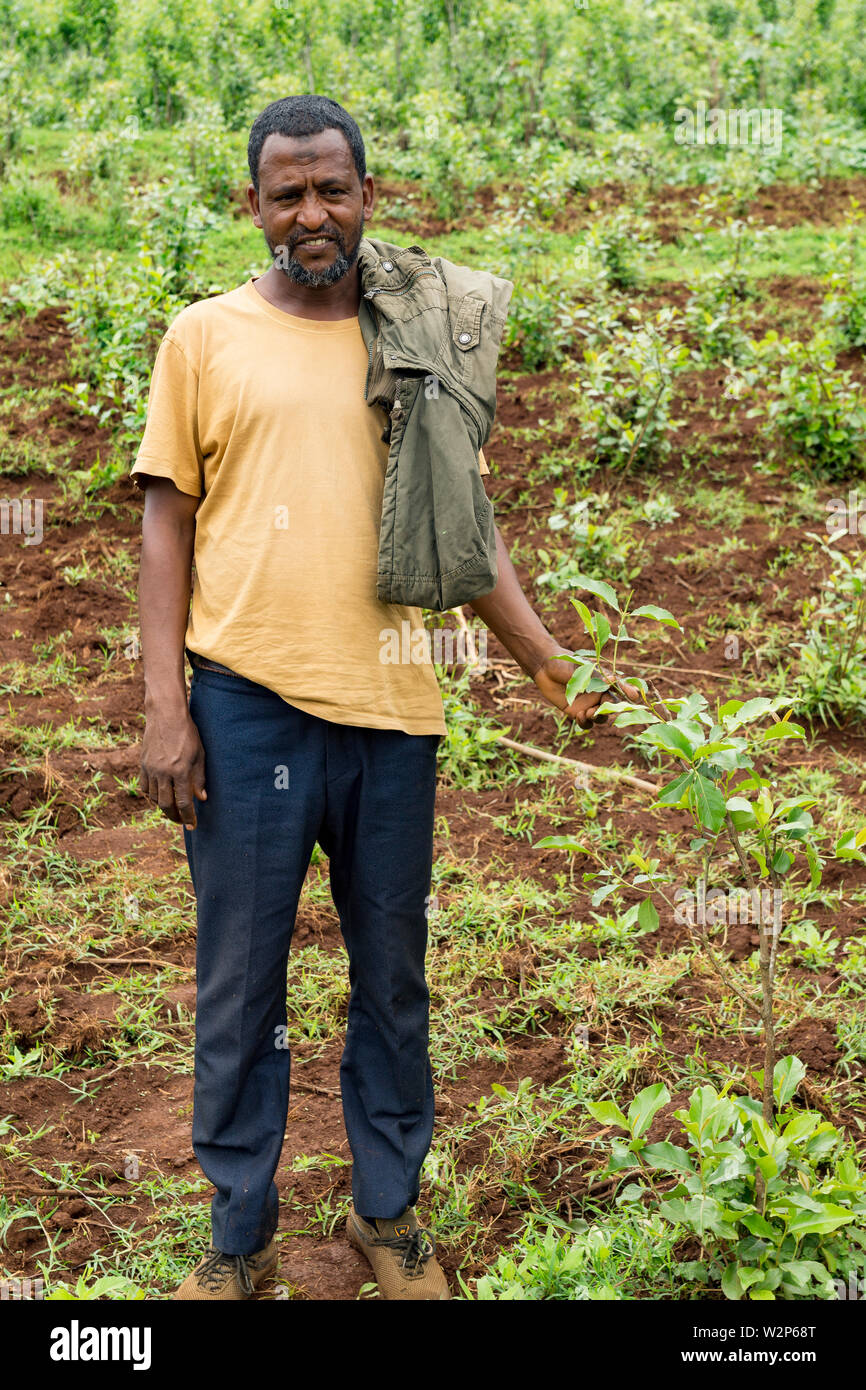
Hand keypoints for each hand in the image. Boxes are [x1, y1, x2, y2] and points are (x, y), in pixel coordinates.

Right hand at [140, 710, 206, 828]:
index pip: (183, 802)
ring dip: (163, 807)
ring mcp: (151, 769)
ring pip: (154, 798)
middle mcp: (163, 773)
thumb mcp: (199, 755)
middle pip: (166, 805)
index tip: (192, 826)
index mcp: (180, 771)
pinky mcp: (143, 764)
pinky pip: (145, 787)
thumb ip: (200, 778)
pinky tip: (160, 796)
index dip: (188, 817)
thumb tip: (201, 799)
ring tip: (173, 809)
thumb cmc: (188, 733)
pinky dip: (152, 795)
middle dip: (175, 817)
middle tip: (182, 822)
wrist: (166, 715)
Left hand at [531, 651, 610, 729]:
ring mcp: (586, 704)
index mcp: (603, 684)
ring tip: (588, 713)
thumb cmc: (567, 663)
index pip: (615, 695)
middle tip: (596, 709)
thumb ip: (600, 678)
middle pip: (609, 710)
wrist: (546, 666)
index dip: (617, 701)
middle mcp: (597, 695)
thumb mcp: (585, 669)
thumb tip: (618, 681)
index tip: (612, 702)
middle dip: (605, 712)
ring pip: (599, 718)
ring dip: (597, 719)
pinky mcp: (574, 712)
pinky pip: (585, 723)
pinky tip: (579, 716)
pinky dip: (585, 723)